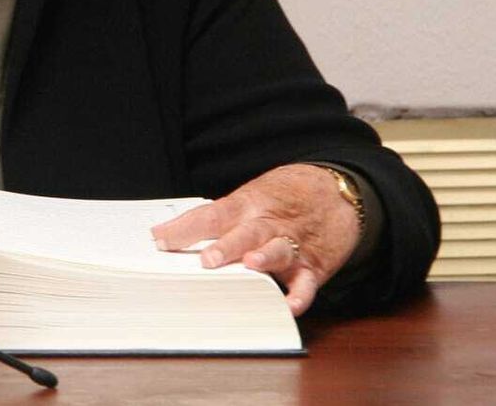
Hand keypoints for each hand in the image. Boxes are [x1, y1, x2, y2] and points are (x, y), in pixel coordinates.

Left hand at [150, 165, 360, 315]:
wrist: (336, 191)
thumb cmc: (281, 198)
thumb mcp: (249, 197)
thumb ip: (217, 218)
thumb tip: (166, 236)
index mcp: (246, 206)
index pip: (211, 215)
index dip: (185, 227)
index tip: (159, 239)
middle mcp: (267, 224)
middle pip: (244, 232)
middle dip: (226, 246)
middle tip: (207, 259)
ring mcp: (291, 244)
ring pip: (278, 250)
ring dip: (265, 258)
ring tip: (251, 265)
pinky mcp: (313, 265)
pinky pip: (307, 282)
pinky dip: (300, 294)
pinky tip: (289, 305)